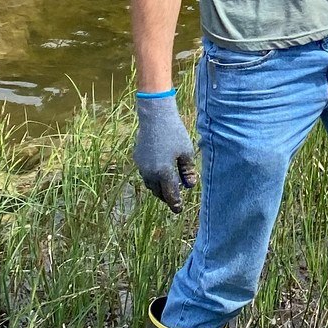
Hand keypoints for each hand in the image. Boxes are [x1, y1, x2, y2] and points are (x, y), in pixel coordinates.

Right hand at [133, 92, 197, 211]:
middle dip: (166, 197)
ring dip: (158, 188)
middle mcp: (150, 173)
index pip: (170, 194)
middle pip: (158, 192)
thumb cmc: (174, 133)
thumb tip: (190, 186)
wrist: (155, 117)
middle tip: (174, 199)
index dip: (175, 203)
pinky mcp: (137, 158)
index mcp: (164, 172)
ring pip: (150, 184)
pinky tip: (159, 172)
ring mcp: (142, 166)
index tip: (179, 210)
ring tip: (168, 187)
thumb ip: (188, 171)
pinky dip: (153, 177)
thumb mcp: (187, 152)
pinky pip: (145, 173)